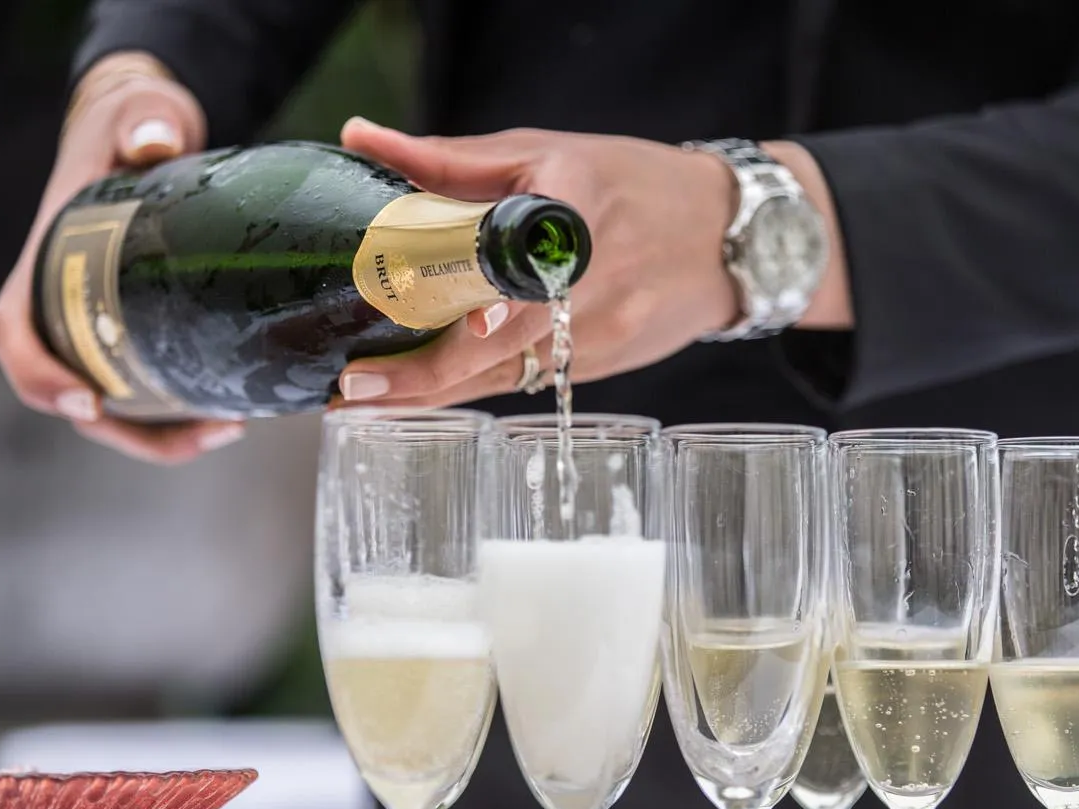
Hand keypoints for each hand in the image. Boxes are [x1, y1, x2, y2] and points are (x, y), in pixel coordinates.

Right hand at [0, 53, 244, 463]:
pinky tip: (237, 414)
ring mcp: (104, 330)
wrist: (149, 138)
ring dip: (166, 435)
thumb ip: (143, 122)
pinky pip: (153, 394)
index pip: (16, 333)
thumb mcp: (136, 117)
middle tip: (205, 432)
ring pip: (118, 409)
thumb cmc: (131, 130)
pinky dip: (185, 415)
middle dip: (129, 431)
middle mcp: (67, 308)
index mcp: (46, 264)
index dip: (39, 376)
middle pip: (71, 394)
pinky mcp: (144, 337)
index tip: (86, 402)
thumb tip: (153, 142)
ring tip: (231, 429)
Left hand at [333, 120, 744, 407]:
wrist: (728, 238)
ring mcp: (598, 340)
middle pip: (493, 354)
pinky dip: (471, 386)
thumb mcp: (549, 153)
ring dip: (434, 393)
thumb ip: (452, 159)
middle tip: (350, 393)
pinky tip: (426, 389)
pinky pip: (521, 382)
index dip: (449, 335)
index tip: (384, 357)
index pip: (502, 288)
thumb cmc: (634, 185)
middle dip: (418, 382)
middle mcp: (588, 293)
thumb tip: (362, 140)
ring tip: (366, 399)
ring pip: (501, 379)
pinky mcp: (599, 368)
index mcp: (572, 222)